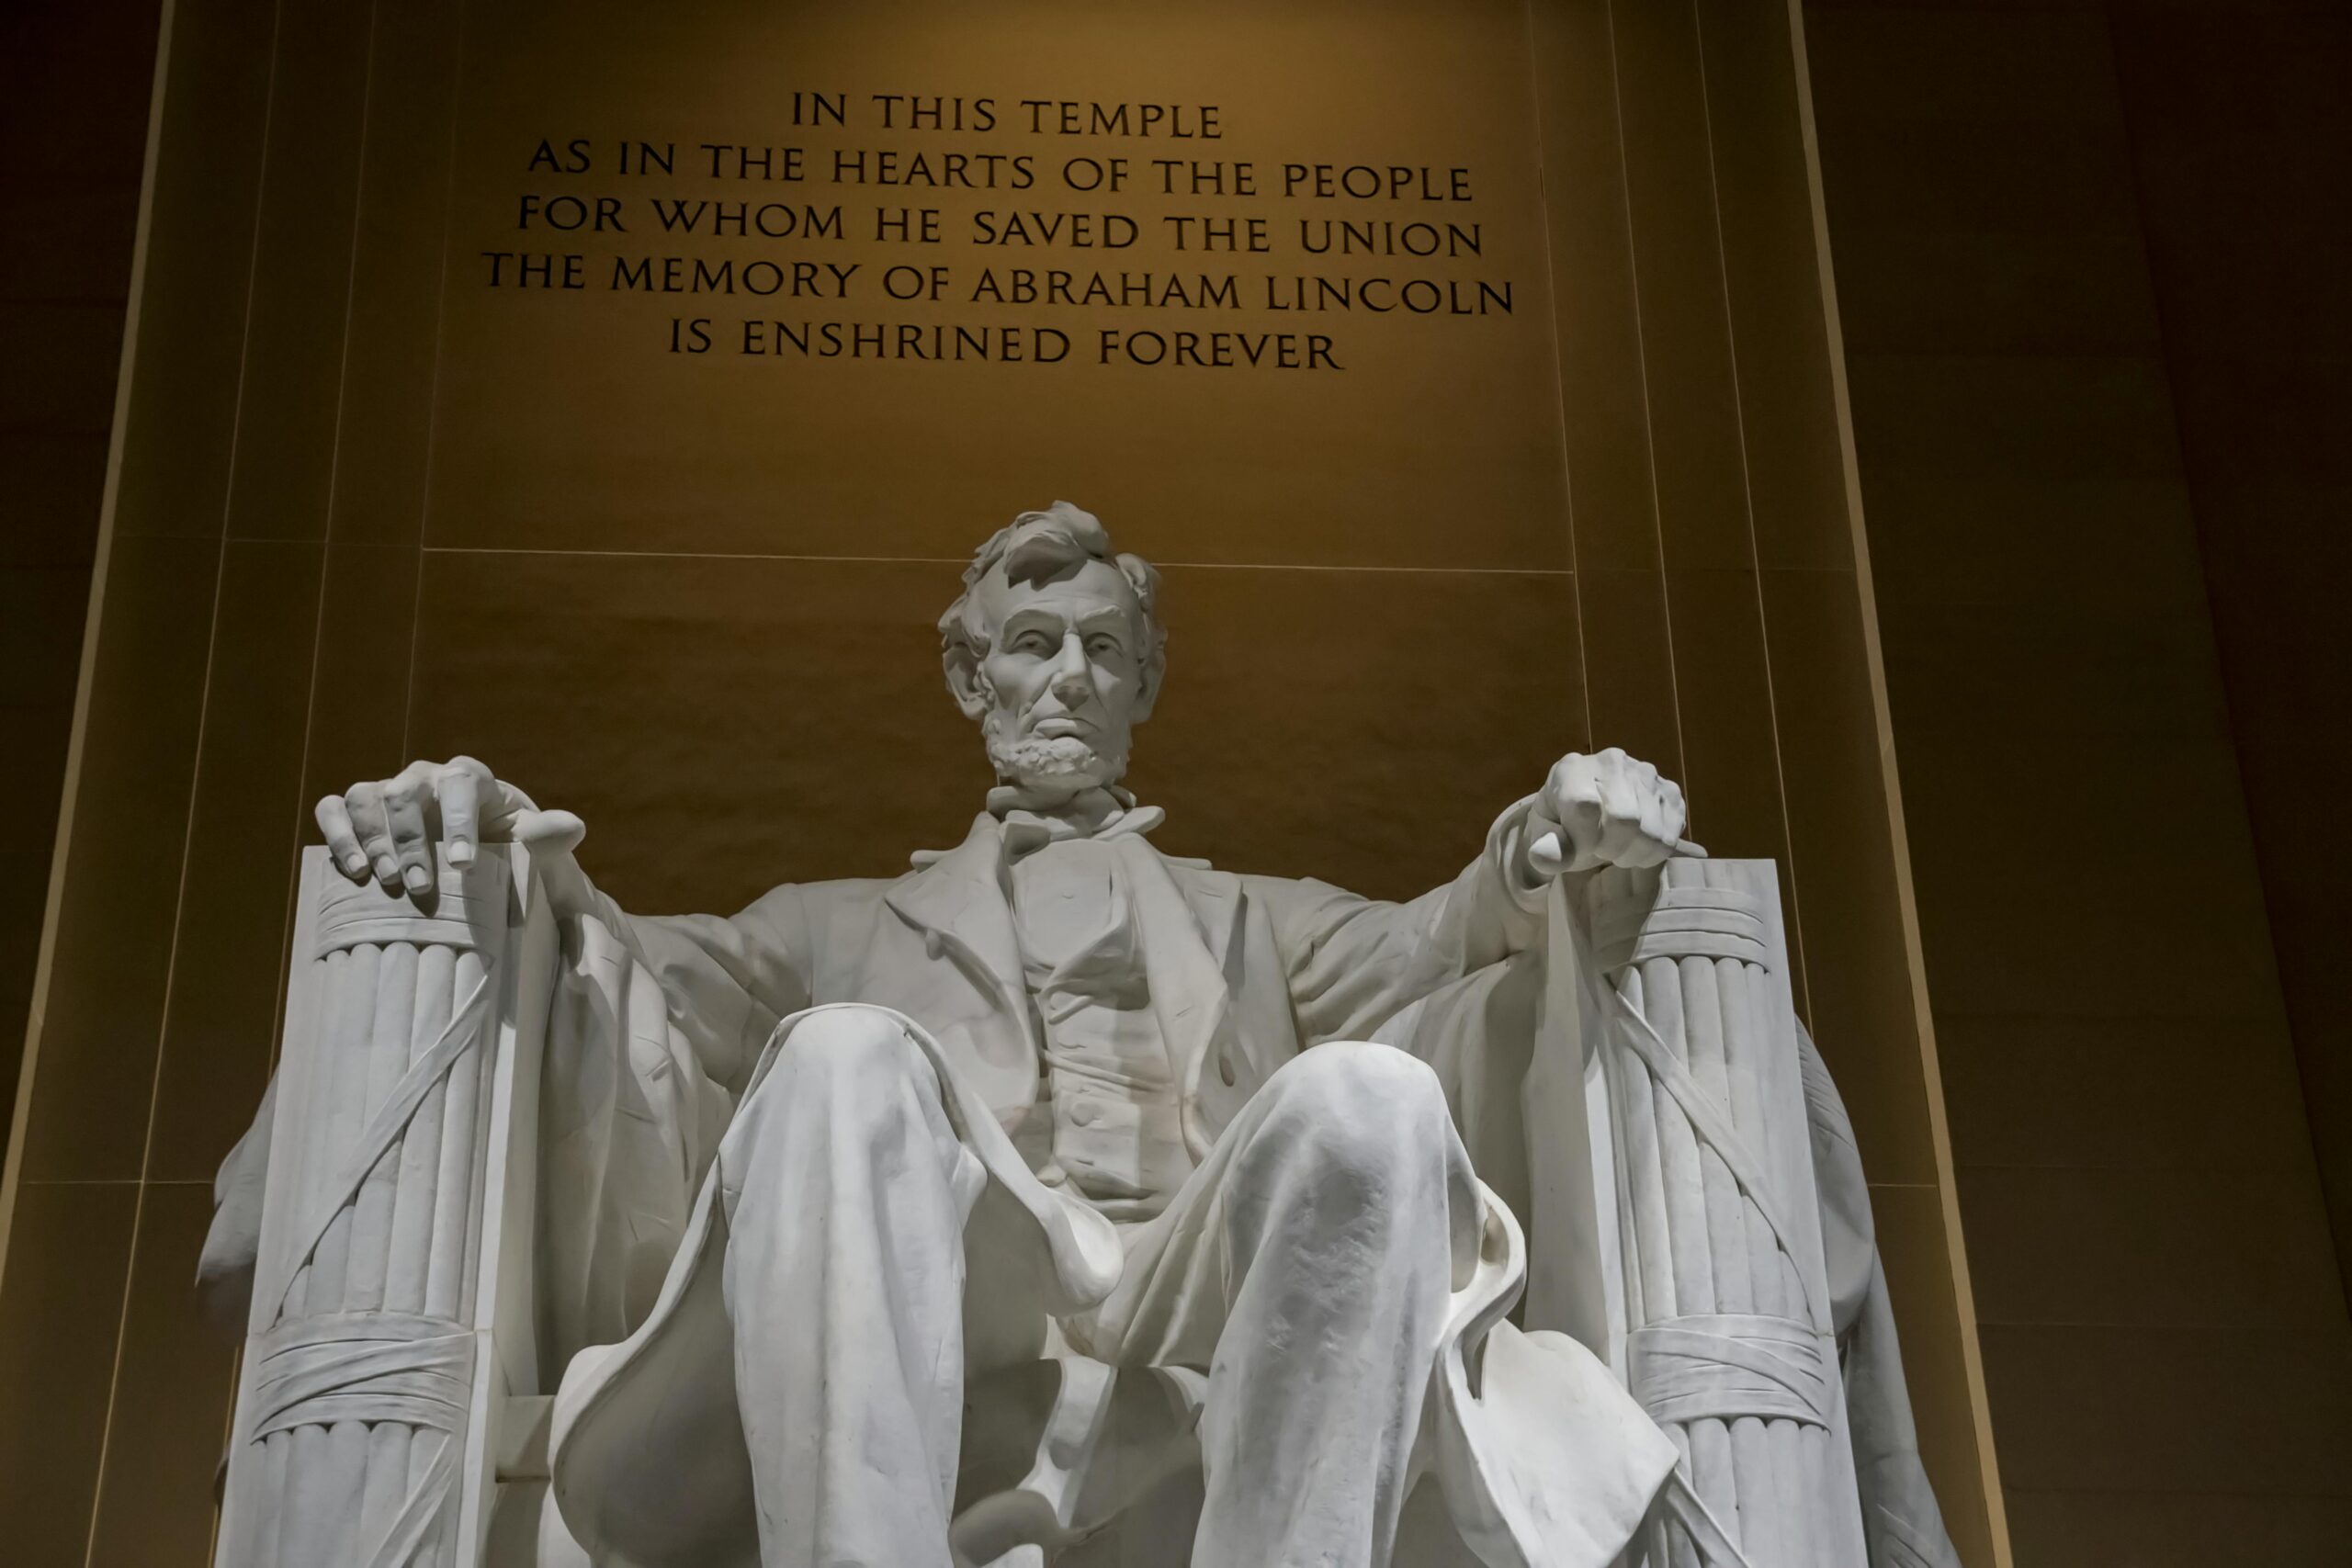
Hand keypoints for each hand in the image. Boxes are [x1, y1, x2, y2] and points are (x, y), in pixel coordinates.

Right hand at [314, 757, 533, 893]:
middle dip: (411, 842)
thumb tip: (574, 827)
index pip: (462, 785)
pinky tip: (352, 869)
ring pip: (365, 797)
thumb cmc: (504, 842)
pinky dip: (336, 833)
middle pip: (404, 793)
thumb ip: (546, 836)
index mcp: (470, 779)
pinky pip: (333, 808)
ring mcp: (387, 790)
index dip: (459, 821)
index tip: (463, 865)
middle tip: (421, 887)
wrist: (473, 847)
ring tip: (385, 881)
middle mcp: (424, 777)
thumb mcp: (529, 841)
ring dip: (371, 840)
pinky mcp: (359, 810)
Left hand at [1530, 748, 1691, 875]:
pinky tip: (1635, 843)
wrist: (1585, 811)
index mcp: (1572, 769)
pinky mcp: (1669, 791)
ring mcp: (1646, 774)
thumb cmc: (1561, 823)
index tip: (1579, 847)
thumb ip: (1546, 847)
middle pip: (1625, 821)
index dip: (1583, 840)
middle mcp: (1613, 762)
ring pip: (1652, 833)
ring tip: (1616, 847)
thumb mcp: (1544, 835)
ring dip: (1631, 854)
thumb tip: (1543, 858)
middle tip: (1599, 850)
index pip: (1585, 806)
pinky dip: (1651, 853)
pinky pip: (1670, 836)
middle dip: (1609, 849)